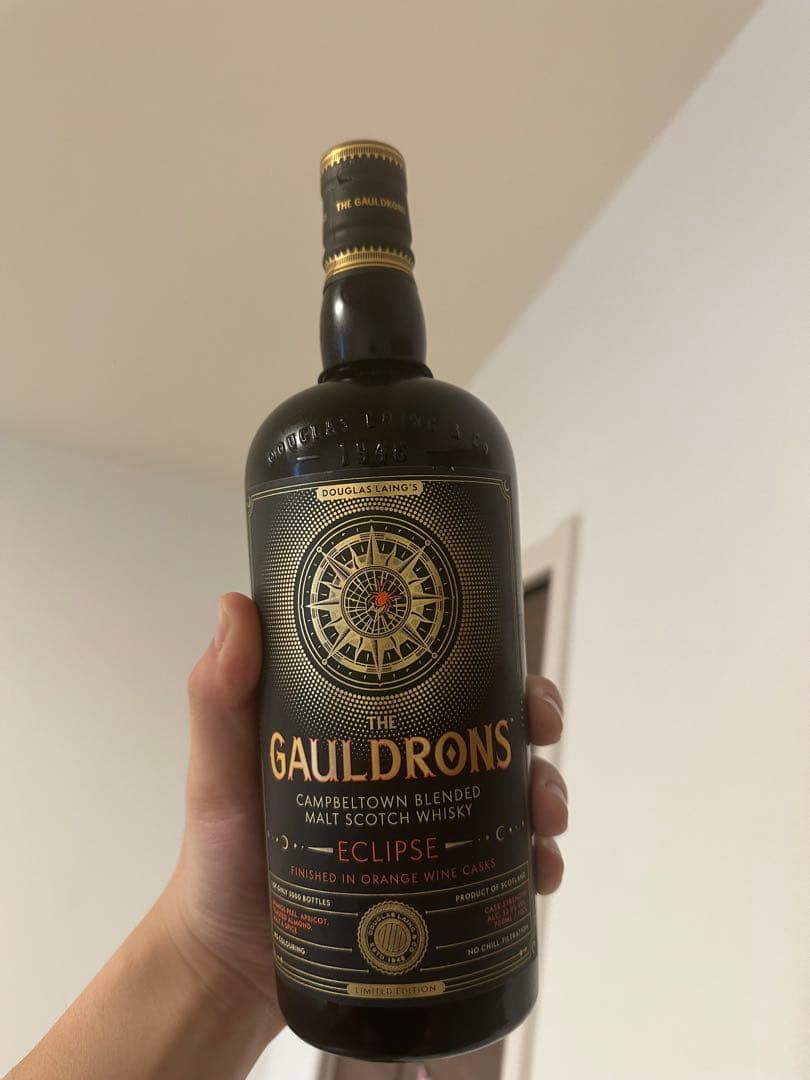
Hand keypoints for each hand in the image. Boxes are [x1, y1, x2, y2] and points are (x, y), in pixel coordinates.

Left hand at [159, 593, 566, 1017]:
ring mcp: (427, 826)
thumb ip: (218, 696)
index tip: (522, 685)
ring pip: (511, 795)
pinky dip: (534, 865)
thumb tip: (236, 605)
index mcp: (370, 724)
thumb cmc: (221, 854)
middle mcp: (409, 766)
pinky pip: (502, 868)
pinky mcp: (436, 885)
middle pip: (494, 730)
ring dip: (544, 800)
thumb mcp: (218, 768)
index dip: (497, 669)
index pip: (444, 676)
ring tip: (545, 829)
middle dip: (535, 732)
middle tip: (540, 749)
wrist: (229, 964)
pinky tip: (538, 876)